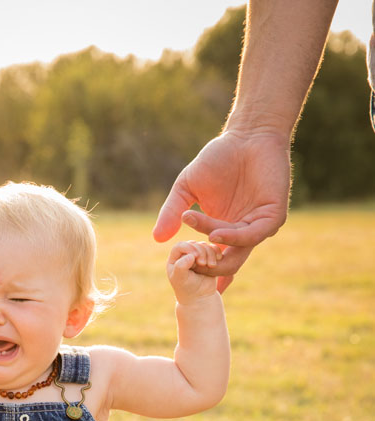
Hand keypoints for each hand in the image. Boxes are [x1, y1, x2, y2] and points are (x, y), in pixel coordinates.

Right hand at [153, 129, 290, 291]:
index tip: (182, 275)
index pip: (214, 262)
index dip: (200, 273)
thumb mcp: (186, 188)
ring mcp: (259, 227)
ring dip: (213, 245)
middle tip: (187, 262)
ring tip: (198, 238)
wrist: (248, 135)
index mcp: (224, 232)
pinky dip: (233, 238)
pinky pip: (252, 236)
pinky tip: (215, 233)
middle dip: (206, 267)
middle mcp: (243, 235)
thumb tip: (157, 238)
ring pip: (236, 252)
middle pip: (226, 265)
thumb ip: (172, 212)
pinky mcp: (273, 217)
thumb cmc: (219, 158)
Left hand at [167, 241, 221, 302]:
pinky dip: (216, 252)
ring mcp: (197, 254)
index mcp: (175, 258)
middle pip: (194, 244)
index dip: (188, 248)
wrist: (200, 297)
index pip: (180, 245)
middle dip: (201, 252)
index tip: (195, 257)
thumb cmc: (187, 289)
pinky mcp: (208, 256)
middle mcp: (185, 254)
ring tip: (211, 266)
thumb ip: (181, 267)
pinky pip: (213, 248)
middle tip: (203, 264)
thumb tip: (190, 255)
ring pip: (205, 245)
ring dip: (210, 254)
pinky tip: (217, 261)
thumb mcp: (181, 279)